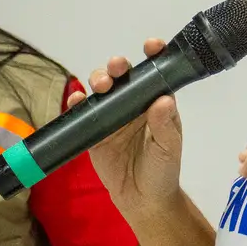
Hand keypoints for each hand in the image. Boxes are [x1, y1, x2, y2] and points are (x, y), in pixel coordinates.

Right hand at [77, 39, 184, 219]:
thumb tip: (162, 100)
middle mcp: (134, 103)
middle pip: (123, 76)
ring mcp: (112, 115)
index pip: (155, 73)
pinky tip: (77, 100)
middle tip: (116, 68)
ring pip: (102, 88)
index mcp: (155, 102)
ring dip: (98, 79)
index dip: (153, 55)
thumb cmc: (162, 170)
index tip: (151, 45)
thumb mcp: (169, 148)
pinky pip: (84, 111)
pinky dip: (78, 102)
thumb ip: (165, 125)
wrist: (142, 199)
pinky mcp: (94, 130)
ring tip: (100, 85)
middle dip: (117, 66)